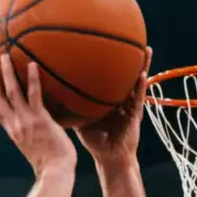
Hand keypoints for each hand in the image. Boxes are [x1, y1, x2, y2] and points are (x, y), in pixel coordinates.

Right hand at [0, 55, 75, 176]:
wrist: (54, 172)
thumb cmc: (49, 162)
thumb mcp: (32, 146)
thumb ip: (29, 133)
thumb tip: (34, 126)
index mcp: (12, 130)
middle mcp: (14, 124)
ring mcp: (26, 121)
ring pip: (11, 92)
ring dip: (7, 72)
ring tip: (5, 56)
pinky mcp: (40, 119)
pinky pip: (34, 95)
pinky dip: (33, 79)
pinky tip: (32, 64)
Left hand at [74, 47, 150, 164]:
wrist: (110, 159)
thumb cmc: (96, 142)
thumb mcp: (81, 123)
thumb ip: (71, 111)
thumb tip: (51, 100)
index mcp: (108, 101)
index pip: (108, 79)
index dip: (108, 64)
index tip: (104, 46)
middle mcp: (120, 100)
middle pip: (124, 75)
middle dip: (127, 58)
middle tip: (128, 37)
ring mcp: (129, 107)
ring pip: (136, 83)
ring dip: (142, 66)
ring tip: (145, 50)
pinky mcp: (135, 116)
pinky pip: (137, 99)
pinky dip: (140, 87)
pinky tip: (142, 74)